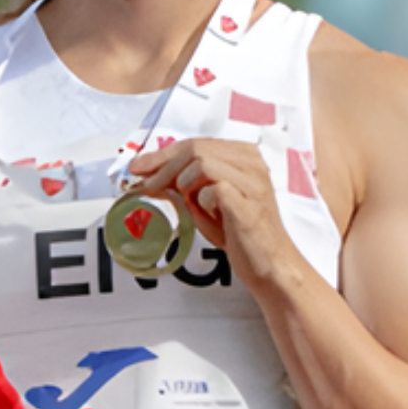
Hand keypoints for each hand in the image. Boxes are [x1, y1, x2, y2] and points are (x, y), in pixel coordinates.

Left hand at [128, 139, 296, 287]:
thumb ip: (186, 182)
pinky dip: (202, 201)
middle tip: (146, 186)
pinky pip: (211, 188)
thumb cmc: (239, 233)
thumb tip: (150, 172)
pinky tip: (209, 214)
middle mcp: (251, 161)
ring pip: (201, 162)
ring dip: (184, 184)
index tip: (138, 167)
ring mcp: (252, 179)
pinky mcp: (247, 200)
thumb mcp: (207, 201)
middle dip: (163, 167)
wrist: (269, 264)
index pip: (195, 143)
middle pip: (194, 148)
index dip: (162, 154)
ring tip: (187, 204)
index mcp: (243, 155)